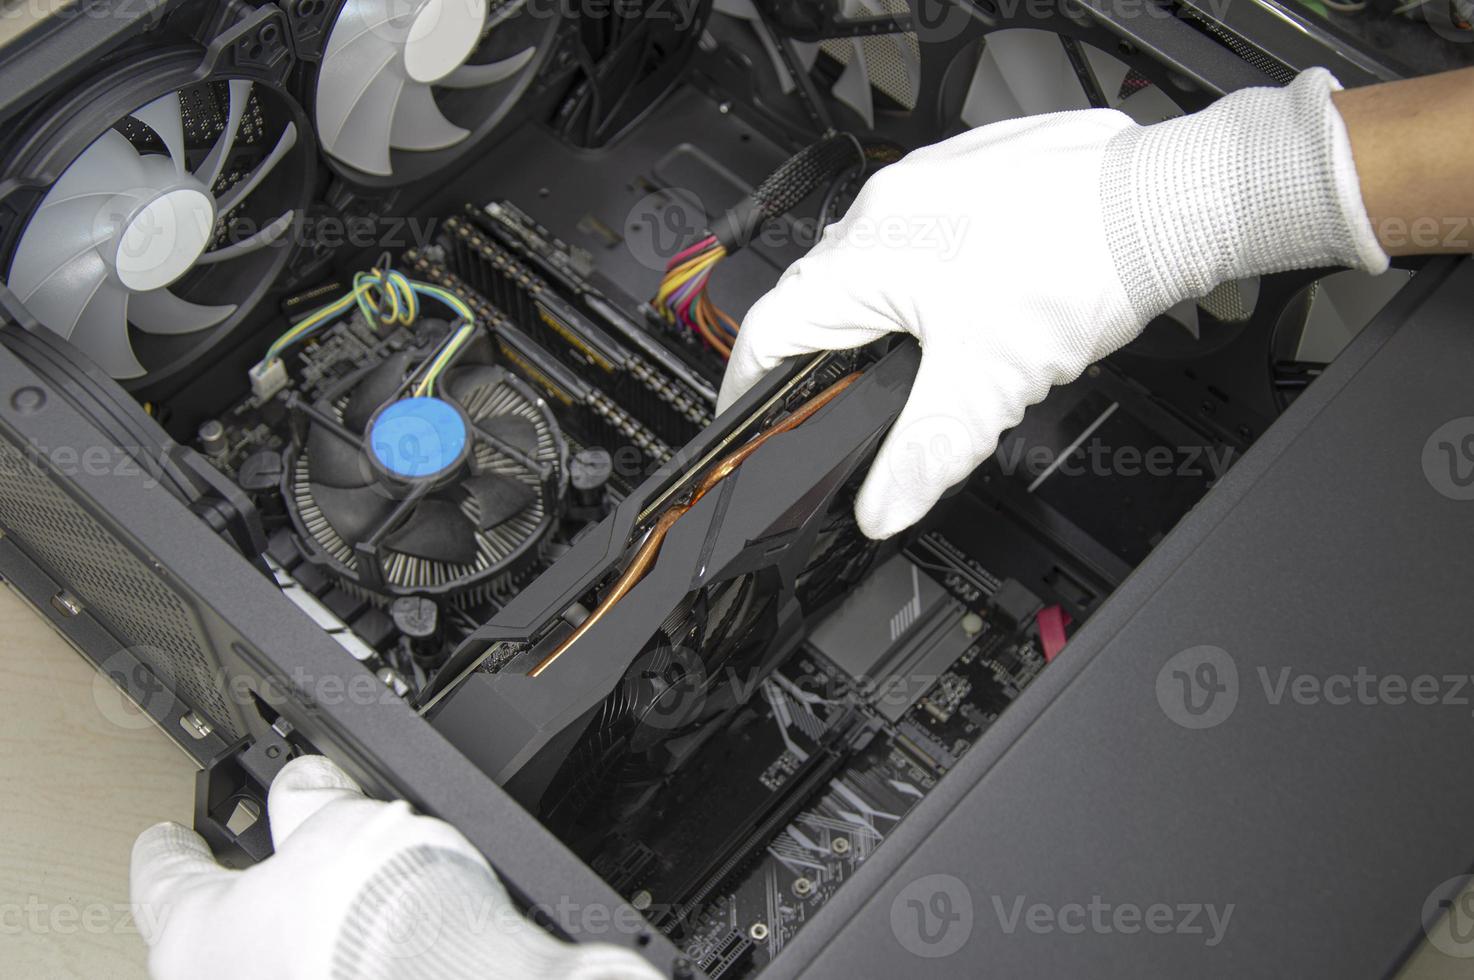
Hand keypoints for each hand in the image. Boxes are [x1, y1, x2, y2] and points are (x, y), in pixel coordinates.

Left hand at [131, 755, 660, 979]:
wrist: (438, 974)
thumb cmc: (369, 912)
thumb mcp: (336, 819)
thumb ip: (311, 800)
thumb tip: (309, 784)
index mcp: (193, 935)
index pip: (162, 880)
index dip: (168, 848)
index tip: (165, 837)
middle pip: (211, 930)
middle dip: (241, 893)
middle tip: (274, 860)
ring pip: (263, 959)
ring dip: (294, 930)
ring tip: (348, 895)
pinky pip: (313, 970)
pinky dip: (331, 956)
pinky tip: (373, 935)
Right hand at [719, 68, 1386, 539]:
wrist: (1165, 205)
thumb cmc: (1081, 268)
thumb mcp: (988, 385)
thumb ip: (925, 455)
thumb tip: (882, 508)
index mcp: (868, 254)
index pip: (771, 329)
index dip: (748, 384)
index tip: (746, 415)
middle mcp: (887, 206)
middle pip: (818, 293)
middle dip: (821, 353)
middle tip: (836, 400)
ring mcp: (931, 181)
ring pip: (871, 258)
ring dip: (877, 310)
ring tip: (910, 356)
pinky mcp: (973, 174)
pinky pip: (922, 230)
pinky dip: (925, 273)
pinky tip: (968, 300)